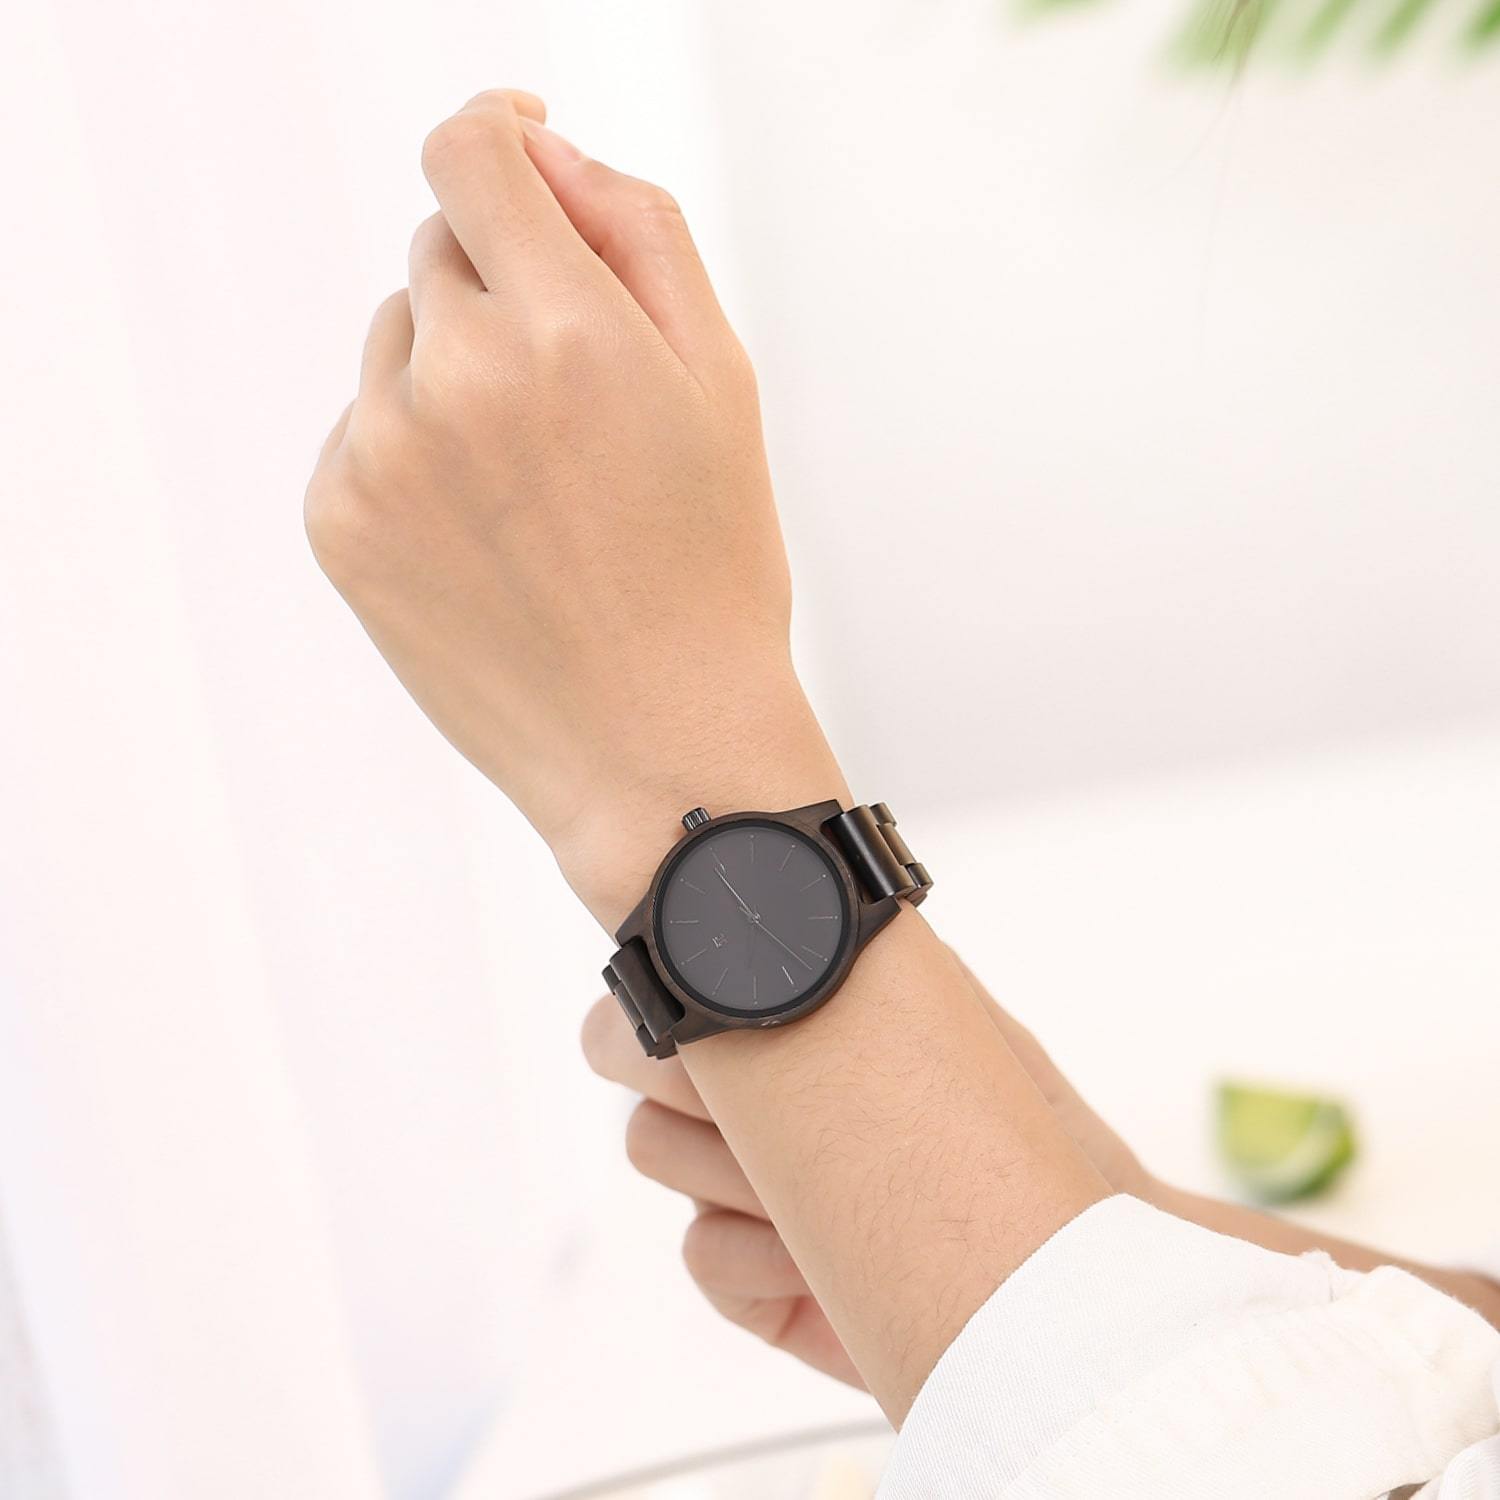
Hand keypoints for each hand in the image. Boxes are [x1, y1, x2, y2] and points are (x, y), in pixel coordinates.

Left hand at [304, 90, 845, 926]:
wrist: (657, 750)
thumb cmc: (710, 570)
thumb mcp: (723, 383)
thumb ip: (641, 234)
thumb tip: (549, 155)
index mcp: (564, 333)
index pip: (469, 155)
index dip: (499, 137)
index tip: (524, 155)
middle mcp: (453, 382)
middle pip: (439, 251)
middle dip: (505, 292)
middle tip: (580, 402)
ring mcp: (381, 457)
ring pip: (397, 342)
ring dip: (456, 373)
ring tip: (538, 489)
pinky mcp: (338, 523)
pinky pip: (364, 429)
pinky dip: (416, 452)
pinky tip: (490, 534)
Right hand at [581, 949, 1152, 1387]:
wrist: (1074, 1259)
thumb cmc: (1025, 1134)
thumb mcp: (960, 1020)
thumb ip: (873, 966)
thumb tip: (802, 894)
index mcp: (780, 1030)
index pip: (667, 981)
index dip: (675, 992)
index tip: (734, 1013)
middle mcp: (743, 1103)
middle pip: (624, 1057)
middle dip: (696, 1072)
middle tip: (770, 1103)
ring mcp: (739, 1193)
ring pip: (653, 1148)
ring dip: (735, 1162)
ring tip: (823, 1182)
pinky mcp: (758, 1285)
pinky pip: (703, 1255)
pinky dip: (758, 1254)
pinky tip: (825, 1255)